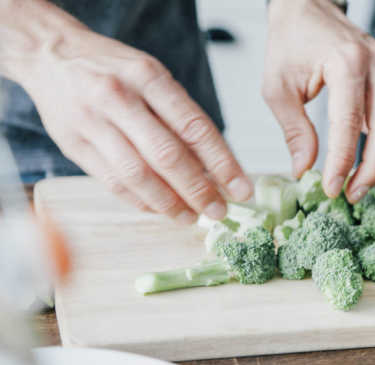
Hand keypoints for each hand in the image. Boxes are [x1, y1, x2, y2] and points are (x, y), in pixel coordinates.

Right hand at [7, 3, 251, 221]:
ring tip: (191, 217)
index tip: (241, 188)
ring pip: (138, 175)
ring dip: (170, 203)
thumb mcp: (152, 76)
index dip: (223, 163)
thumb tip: (215, 165)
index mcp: (148, 76)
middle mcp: (119, 97)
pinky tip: (160, 208)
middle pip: (167, 156)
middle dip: (199, 190)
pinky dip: (141, 201)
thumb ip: (179, 116)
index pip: (194, 127)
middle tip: (218, 211)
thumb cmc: (113, 68)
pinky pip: (113, 183)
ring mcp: (92, 122)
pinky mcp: (74, 145)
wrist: (51, 55)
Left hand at [263, 0, 374, 202]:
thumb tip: (305, 169)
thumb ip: (294, 130)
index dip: (342, 163)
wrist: (307, 10)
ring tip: (365, 179)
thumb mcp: (278, 88)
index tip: (332, 189)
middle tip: (351, 194)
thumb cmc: (291, 43)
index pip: (348, 124)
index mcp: (346, 62)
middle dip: (370, 170)